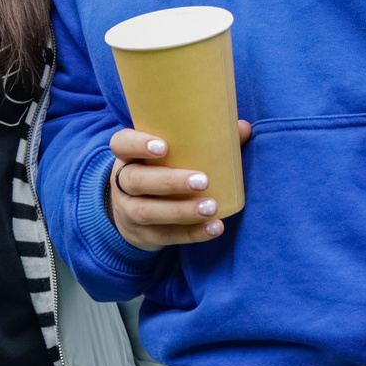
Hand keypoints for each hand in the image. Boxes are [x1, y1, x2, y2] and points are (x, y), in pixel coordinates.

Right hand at [107, 123, 251, 250]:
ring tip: (211, 207)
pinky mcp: (143, 235)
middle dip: (169, 181)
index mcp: (127, 157)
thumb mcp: (169, 156)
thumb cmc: (161, 173)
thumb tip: (244, 128)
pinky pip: (165, 236)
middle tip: (203, 180)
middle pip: (136, 180)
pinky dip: (192, 233)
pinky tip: (215, 228)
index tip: (163, 147)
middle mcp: (122, 183)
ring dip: (181, 210)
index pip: (121, 144)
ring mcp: (129, 212)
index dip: (137, 144)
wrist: (133, 214)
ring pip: (147, 212)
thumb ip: (203, 140)